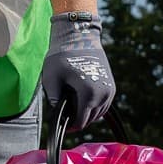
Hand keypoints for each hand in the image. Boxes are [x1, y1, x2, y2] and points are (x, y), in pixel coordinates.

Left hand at [41, 11, 115, 132]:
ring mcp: (109, 90)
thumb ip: (53, 100)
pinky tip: (83, 102)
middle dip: (78, 119)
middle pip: (90, 119)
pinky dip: (94, 106)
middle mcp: (103, 94)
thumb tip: (59, 113)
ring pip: (99, 113)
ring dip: (87, 113)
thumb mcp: (51, 79)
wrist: (79, 36)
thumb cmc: (62, 56)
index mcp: (89, 94)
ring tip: (73, 107)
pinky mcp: (111, 85)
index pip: (81, 122)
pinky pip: (104, 104)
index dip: (70, 126)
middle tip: (66, 114)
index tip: (63, 126)